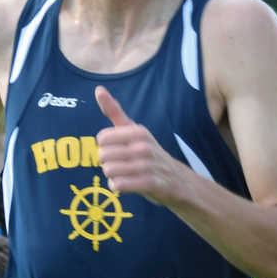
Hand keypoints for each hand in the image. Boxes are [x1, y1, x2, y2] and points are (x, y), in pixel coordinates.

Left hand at [95, 85, 177, 204]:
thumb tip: (98, 90)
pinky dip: (119, 187)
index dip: (105, 147)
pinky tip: (128, 185)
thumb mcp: (134, 131)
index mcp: (139, 132)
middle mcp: (145, 147)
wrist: (178, 180)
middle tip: (123, 165)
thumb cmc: (149, 154)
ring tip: (126, 175)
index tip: (118, 150)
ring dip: (113, 176)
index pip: (102, 138)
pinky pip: (119, 185)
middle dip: (108, 163)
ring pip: (109, 171)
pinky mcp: (151, 184)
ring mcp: (149, 165)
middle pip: (102, 155)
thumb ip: (114, 111)